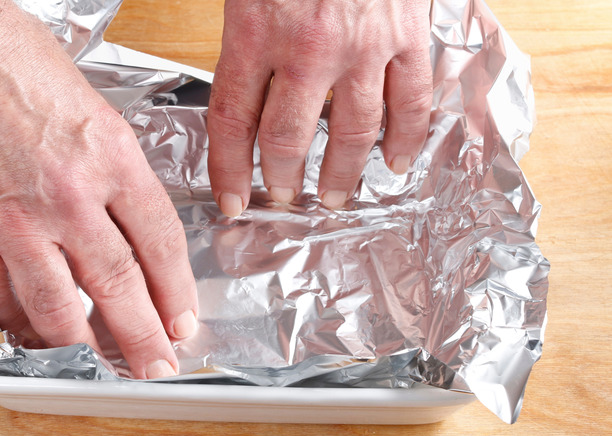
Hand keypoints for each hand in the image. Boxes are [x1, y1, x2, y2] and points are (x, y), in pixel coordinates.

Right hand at [0, 0, 197, 378]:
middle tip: (156, 363)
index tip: (182, 317)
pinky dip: (17, 321)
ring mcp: (7, 218)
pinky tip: (34, 332)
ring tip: (102, 360)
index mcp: (109, 156)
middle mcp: (64, 194)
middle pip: (118, 285)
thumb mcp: (95, 109)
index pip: (160, 242)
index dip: (177, 290)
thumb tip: (135, 232)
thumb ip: (117, 174)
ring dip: (83, 343)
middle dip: (143, 336)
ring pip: (55, 305)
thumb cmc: (14, 60)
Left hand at [207, 0, 431, 214]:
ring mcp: (362, 45)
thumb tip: (232, 92)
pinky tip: (395, 164)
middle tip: (279, 199)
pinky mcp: (406, 35)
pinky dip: (406, 139)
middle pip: (289, 139)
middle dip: (281, 181)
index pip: (233, 121)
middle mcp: (307, 47)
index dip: (229, 170)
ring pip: (353, 133)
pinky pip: (411, 101)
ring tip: (331, 199)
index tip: (230, 200)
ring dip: (341, 175)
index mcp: (255, 30)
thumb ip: (236, 39)